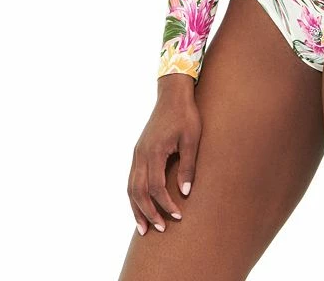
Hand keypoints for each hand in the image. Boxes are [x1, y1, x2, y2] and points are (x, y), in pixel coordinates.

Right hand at [127, 74, 201, 235]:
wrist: (172, 94)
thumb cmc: (186, 115)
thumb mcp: (192, 139)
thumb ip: (188, 165)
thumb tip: (185, 192)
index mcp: (154, 151)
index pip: (156, 187)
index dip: (166, 204)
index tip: (178, 215)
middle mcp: (141, 154)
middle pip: (139, 192)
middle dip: (148, 213)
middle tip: (160, 229)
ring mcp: (137, 153)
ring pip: (131, 188)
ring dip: (137, 208)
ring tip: (144, 228)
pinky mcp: (138, 151)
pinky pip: (132, 179)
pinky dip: (134, 196)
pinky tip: (141, 206)